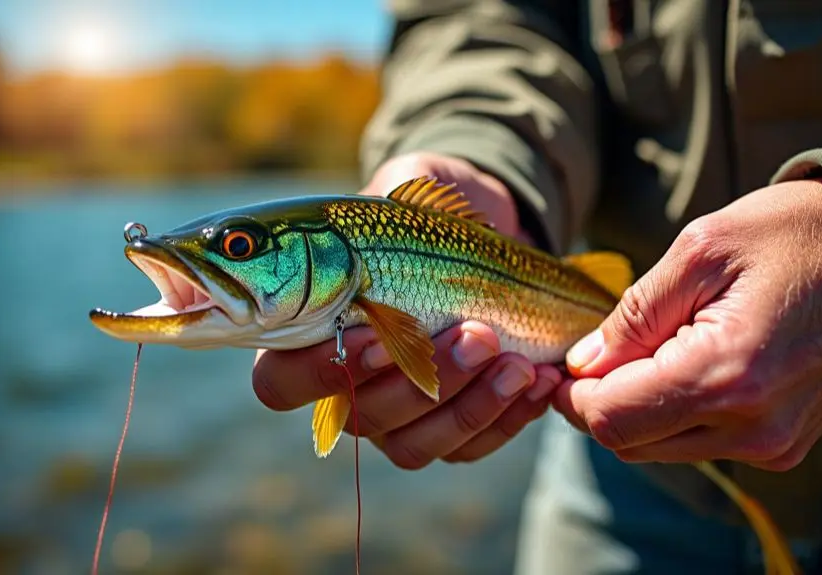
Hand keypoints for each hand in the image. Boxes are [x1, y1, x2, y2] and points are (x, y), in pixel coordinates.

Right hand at [252, 152, 561, 467]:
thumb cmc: (429, 218)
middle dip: (426, 379)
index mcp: (308, 336)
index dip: (319, 371)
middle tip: (478, 332)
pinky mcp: (446, 431)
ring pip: (416, 444)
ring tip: (519, 362)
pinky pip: (469, 448)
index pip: (281, 383)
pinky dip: (508, 418)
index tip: (375, 333)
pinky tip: (540, 378)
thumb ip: (389, 198)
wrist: (486, 245)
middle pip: (363, 418)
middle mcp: (345, 387)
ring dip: (470, 407)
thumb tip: (399, 202)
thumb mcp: (403, 188)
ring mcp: (395, 417)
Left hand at [553, 178, 821, 471]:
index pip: (612, 418)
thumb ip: (632, 316)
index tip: (562, 363)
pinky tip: (683, 364)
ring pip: (660, 448)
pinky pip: (699, 442)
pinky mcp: (782, 446)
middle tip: (596, 352)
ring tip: (647, 349)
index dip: (572, 395)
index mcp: (727, 375)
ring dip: (636, 407)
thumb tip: (583, 365)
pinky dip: (674, 412)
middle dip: (598, 400)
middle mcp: (752, 427)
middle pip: (630, 442)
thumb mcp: (700, 250)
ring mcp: (771, 444)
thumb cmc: (792, 236)